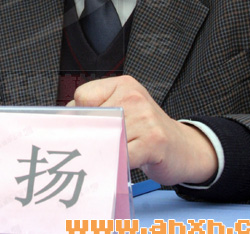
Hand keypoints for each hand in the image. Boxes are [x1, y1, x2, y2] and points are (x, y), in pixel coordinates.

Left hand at [68, 75, 216, 185]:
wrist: (184, 147)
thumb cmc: (147, 130)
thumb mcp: (124, 108)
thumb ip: (98, 109)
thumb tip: (65, 121)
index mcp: (123, 84)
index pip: (83, 97)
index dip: (79, 116)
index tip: (84, 128)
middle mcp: (134, 96)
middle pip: (91, 118)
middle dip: (89, 136)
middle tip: (94, 147)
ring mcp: (145, 118)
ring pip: (105, 138)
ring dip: (104, 152)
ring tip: (113, 153)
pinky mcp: (153, 141)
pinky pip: (121, 156)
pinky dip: (116, 164)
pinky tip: (123, 163)